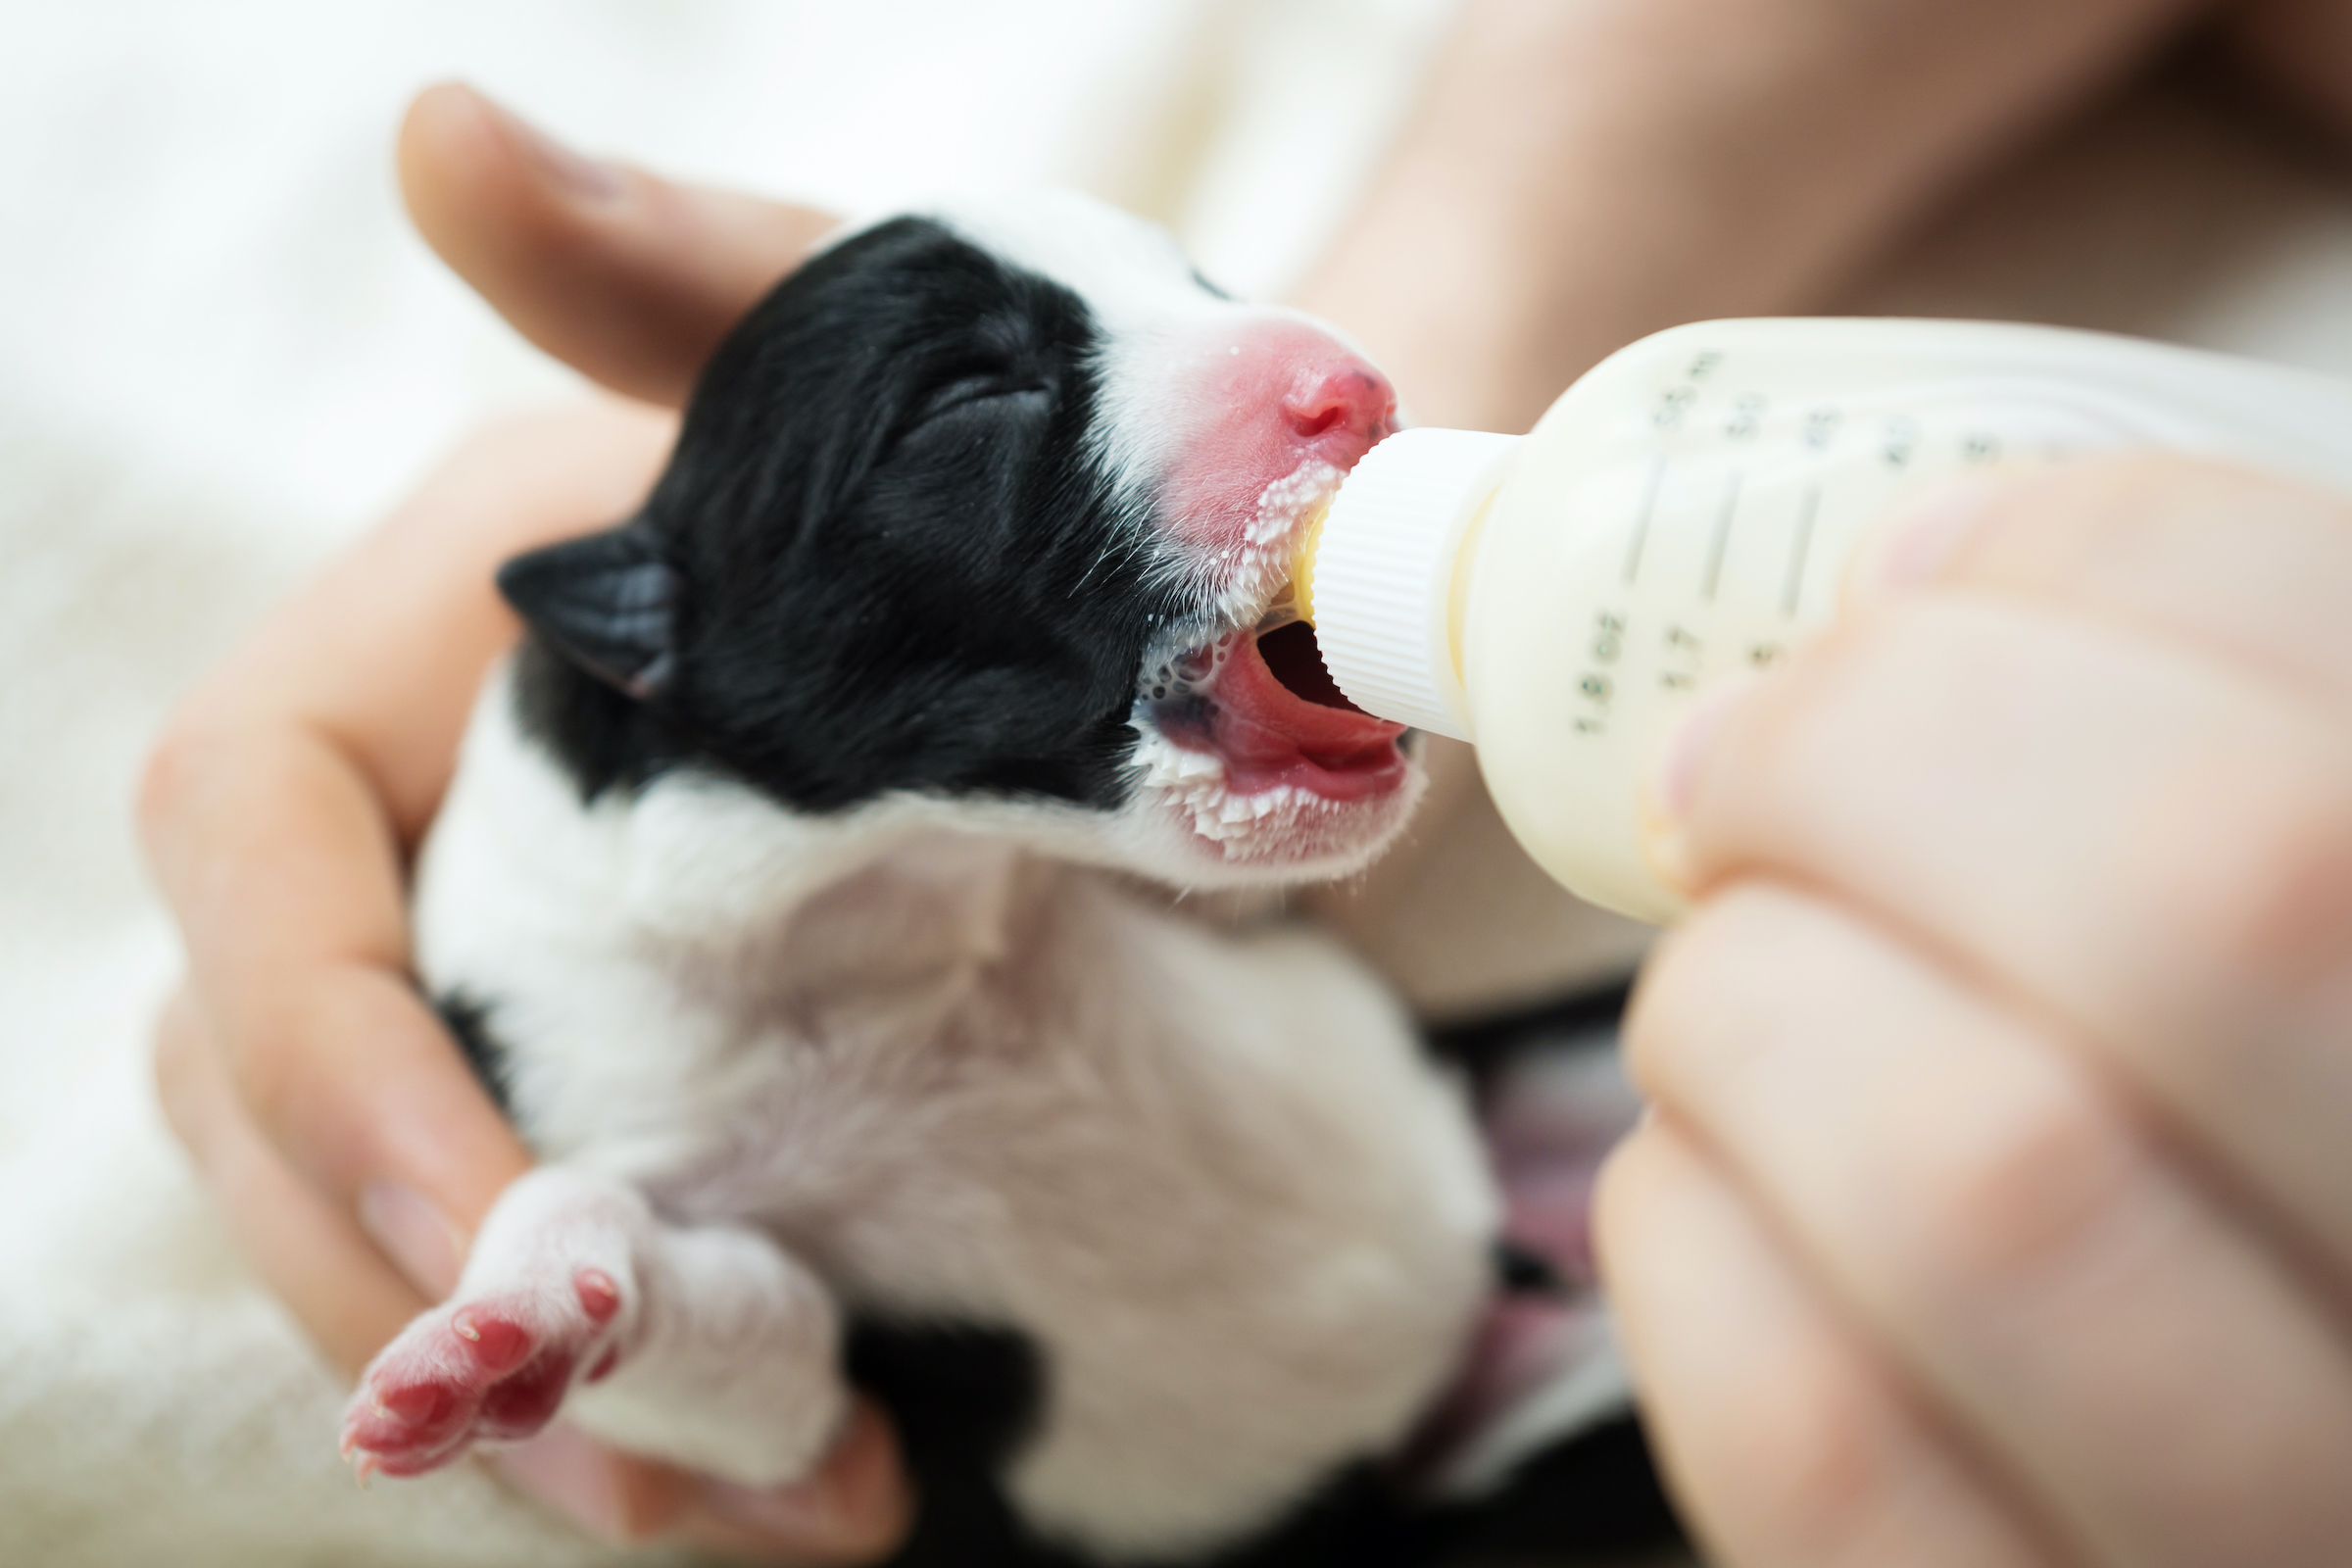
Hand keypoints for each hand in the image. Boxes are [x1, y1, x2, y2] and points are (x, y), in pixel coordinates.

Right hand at [138, 84, 904, 1559]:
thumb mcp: (858, 340)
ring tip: (786, 1520)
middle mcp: (446, 818)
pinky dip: (665, 1397)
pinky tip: (807, 1480)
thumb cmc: (1005, 435)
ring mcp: (543, 967)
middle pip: (295, 1095)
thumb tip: (442, 127)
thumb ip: (665, 266)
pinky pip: (586, 1263)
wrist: (1190, 572)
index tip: (485, 1214)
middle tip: (663, 1462)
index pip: (258, 844)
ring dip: (566, 1410)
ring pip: (421, 1225)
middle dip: (439, 1302)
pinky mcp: (665, 1080)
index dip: (323, 1043)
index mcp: (428, 641)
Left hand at [1598, 455, 2351, 1565]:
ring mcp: (2272, 1525)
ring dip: (1752, 998)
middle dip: (1872, 751)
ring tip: (1738, 979)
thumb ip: (2197, 760)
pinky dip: (1684, 1227)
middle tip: (1745, 758)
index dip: (2103, 561)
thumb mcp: (2283, 921)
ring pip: (1977, 1181)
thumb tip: (1907, 586)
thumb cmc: (2228, 1103)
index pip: (2349, 760)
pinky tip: (1712, 1167)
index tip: (1916, 569)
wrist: (2232, 1449)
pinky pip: (1810, 1436)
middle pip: (2205, 901)